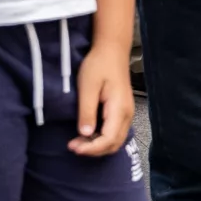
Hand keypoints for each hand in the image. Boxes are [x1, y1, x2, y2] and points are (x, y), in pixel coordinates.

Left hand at [68, 42, 135, 156]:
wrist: (112, 50)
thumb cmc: (98, 65)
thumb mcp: (88, 87)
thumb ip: (87, 111)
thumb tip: (85, 134)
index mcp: (119, 109)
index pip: (109, 139)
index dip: (91, 148)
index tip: (73, 147)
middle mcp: (127, 115)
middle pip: (114, 144)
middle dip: (94, 150)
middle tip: (73, 146)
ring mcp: (127, 114)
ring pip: (116, 141)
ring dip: (98, 146)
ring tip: (78, 142)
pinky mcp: (122, 111)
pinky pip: (115, 133)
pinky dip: (102, 139)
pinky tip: (88, 135)